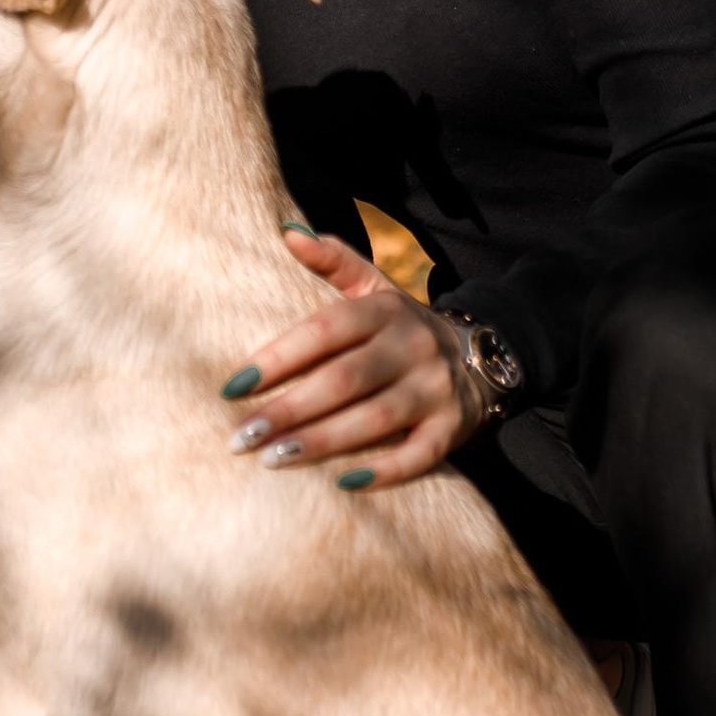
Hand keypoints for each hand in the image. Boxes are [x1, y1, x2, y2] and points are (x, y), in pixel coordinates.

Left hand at [218, 228, 480, 491]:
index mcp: (386, 310)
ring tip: (273, 459)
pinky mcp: (452, 428)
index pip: (324, 331)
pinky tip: (342, 484)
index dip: (277, 357)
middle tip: (241, 436)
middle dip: (290, 409)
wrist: (483, 357)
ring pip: (376, 419)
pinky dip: (383, 470)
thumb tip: (287, 231)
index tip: (233, 386)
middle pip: (344, 379)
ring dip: (322, 441)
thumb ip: (333, 261)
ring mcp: (435, 389)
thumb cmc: (402, 328)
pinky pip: (419, 455)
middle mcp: (413, 346)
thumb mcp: (375, 288)